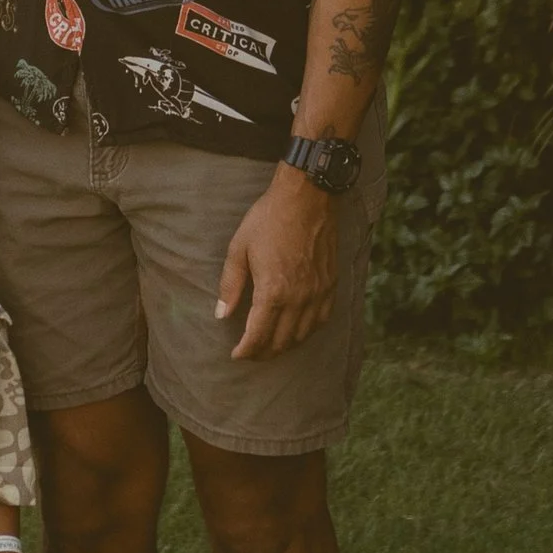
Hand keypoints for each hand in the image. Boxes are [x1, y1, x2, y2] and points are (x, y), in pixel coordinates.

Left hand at [217, 166, 339, 359]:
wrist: (306, 198)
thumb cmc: (268, 220)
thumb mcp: (239, 249)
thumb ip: (231, 285)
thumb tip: (221, 314)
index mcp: (273, 291)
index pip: (258, 336)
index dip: (246, 351)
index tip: (236, 355)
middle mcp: (299, 298)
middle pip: (281, 341)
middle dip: (263, 353)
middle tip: (250, 353)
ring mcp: (318, 293)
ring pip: (302, 335)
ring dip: (285, 345)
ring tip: (270, 346)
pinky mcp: (330, 285)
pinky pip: (321, 320)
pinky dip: (307, 331)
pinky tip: (297, 330)